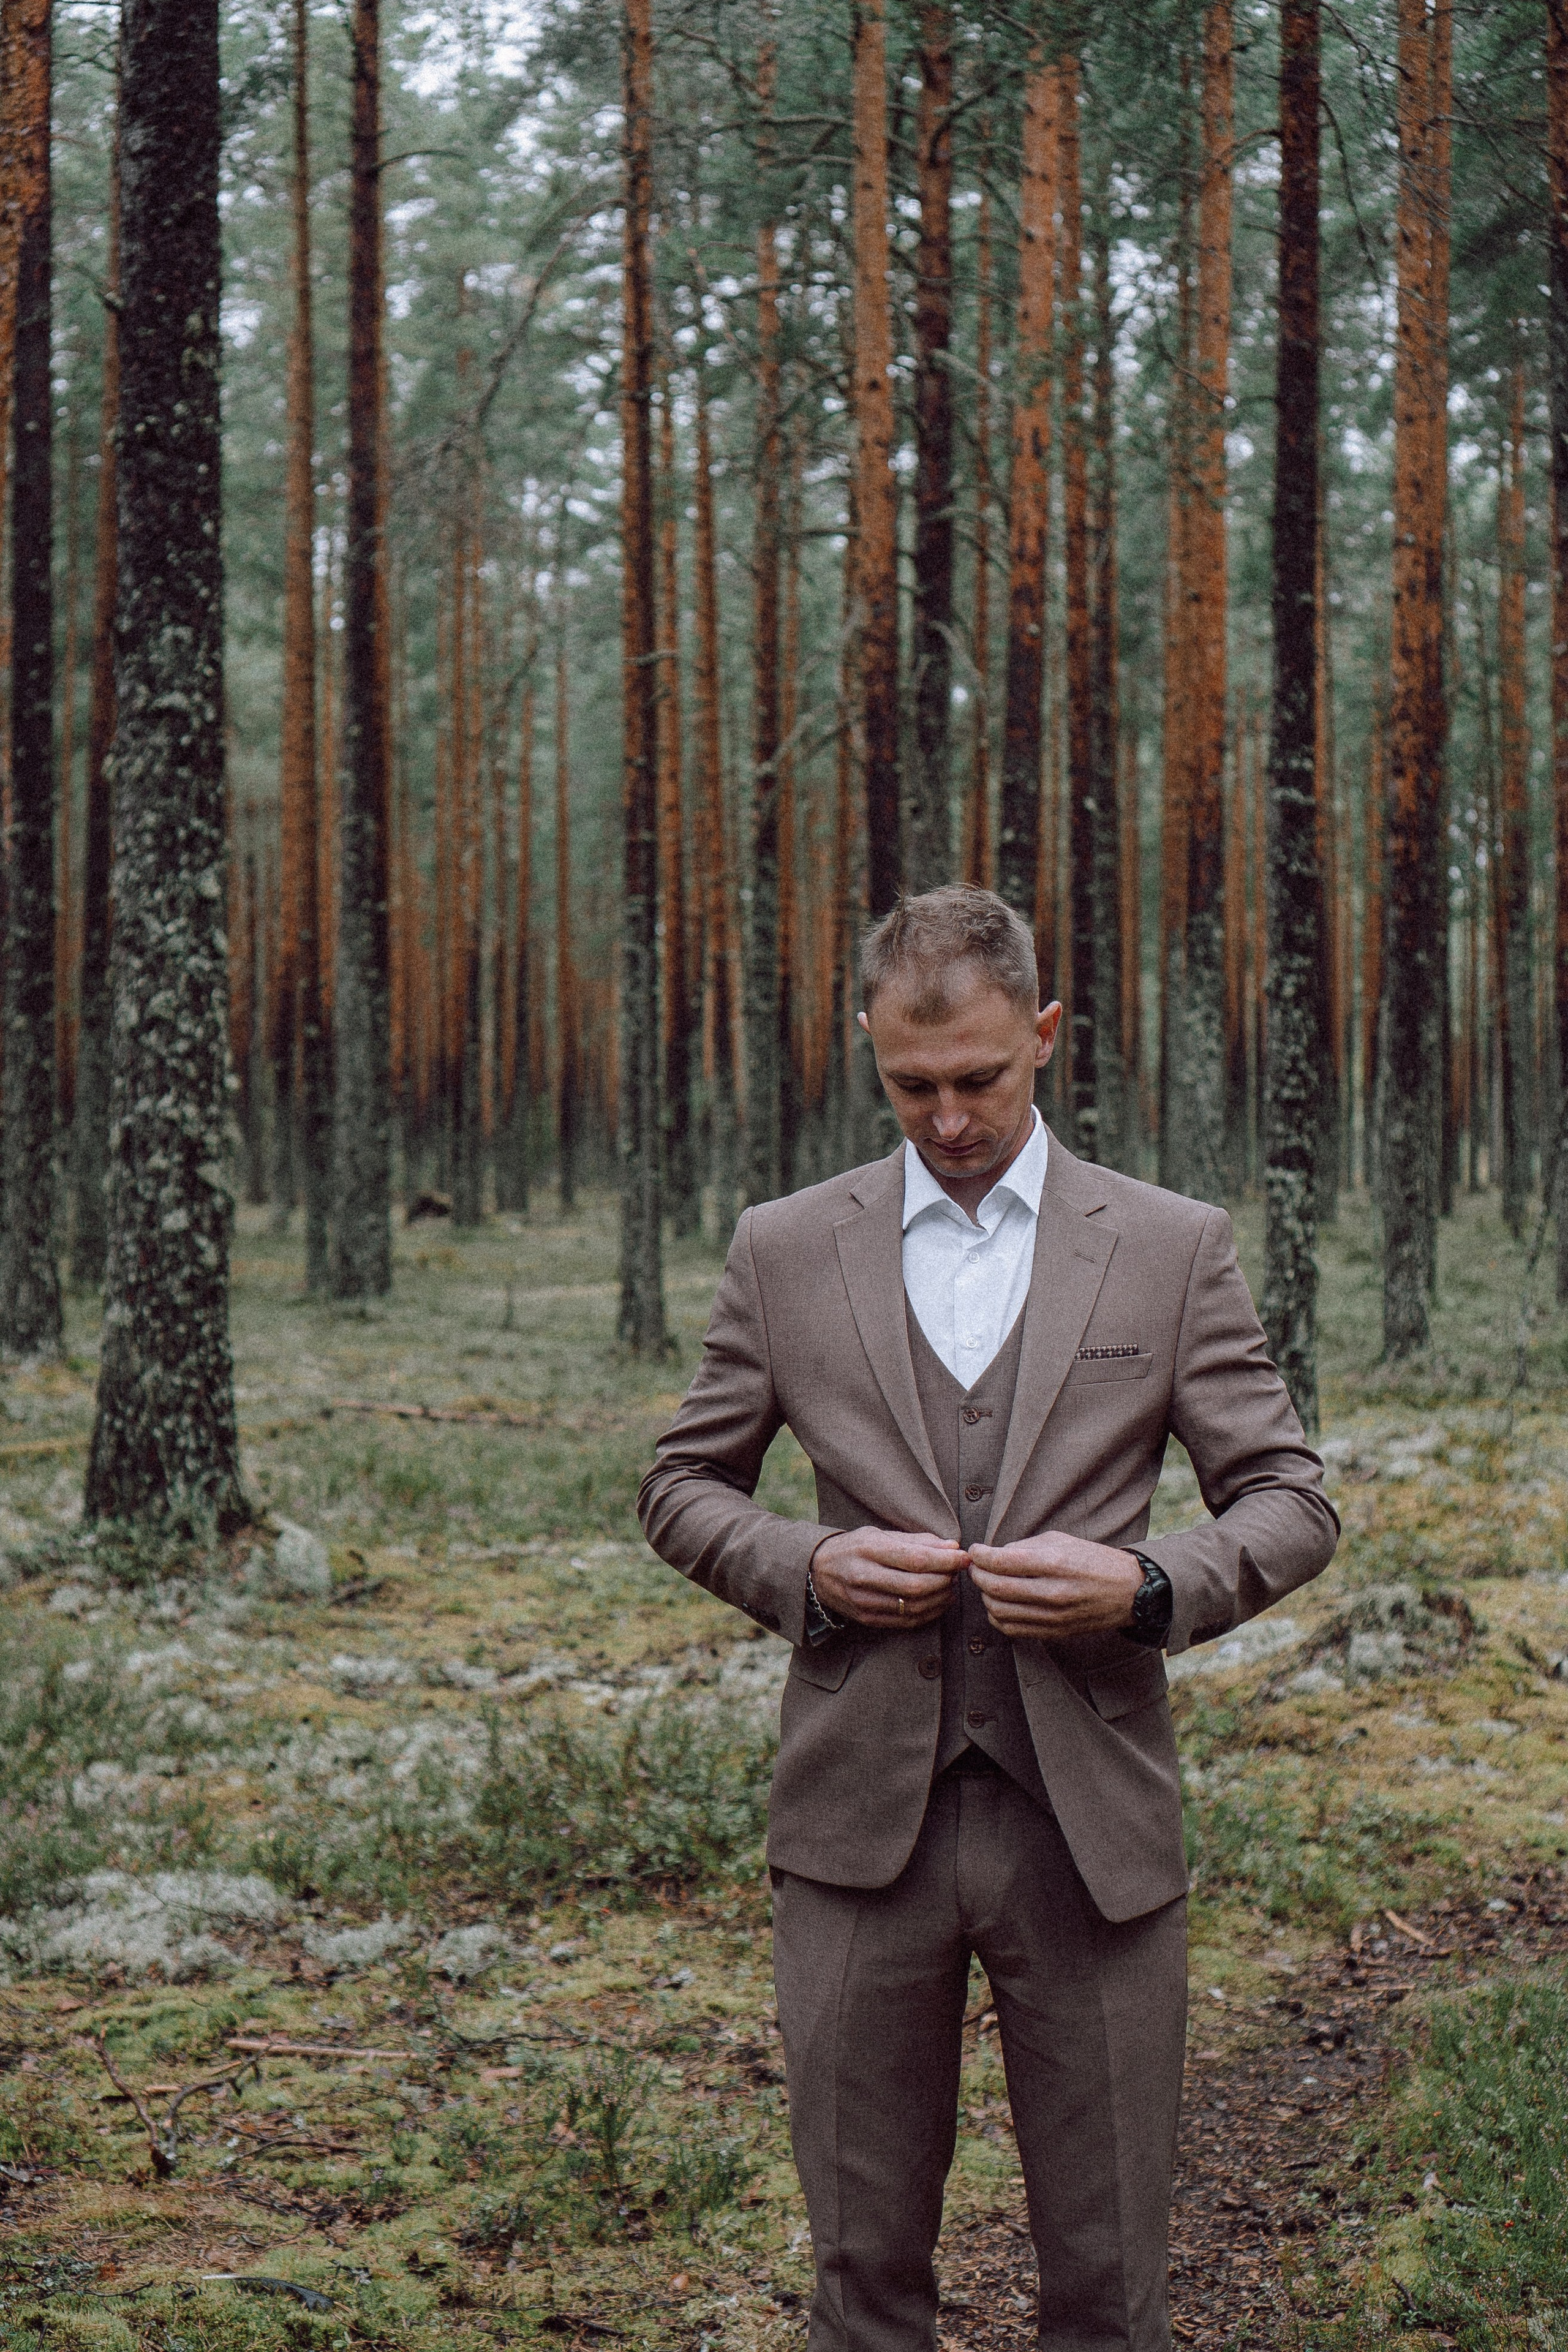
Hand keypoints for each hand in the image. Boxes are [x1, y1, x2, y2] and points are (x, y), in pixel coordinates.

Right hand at [811, 1527, 965, 1630]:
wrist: (817, 1572)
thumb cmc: (854, 1548)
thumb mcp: (880, 1535)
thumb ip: (917, 1541)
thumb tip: (953, 1547)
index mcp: (869, 1550)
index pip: (915, 1559)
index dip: (945, 1561)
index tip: (965, 1557)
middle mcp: (864, 1577)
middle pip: (917, 1585)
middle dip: (945, 1579)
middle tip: (957, 1572)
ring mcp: (864, 1601)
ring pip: (914, 1606)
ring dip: (940, 1597)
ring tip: (950, 1585)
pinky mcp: (867, 1618)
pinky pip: (906, 1621)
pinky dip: (929, 1612)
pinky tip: (939, 1601)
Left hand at [966, 1533, 1141, 1641]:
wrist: (1129, 1592)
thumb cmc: (1094, 1560)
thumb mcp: (1061, 1541)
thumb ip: (1025, 1546)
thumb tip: (995, 1554)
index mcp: (1055, 1563)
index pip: (1002, 1561)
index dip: (980, 1555)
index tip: (974, 1551)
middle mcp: (1053, 1592)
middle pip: (996, 1588)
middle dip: (978, 1575)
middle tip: (976, 1567)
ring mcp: (1053, 1617)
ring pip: (1000, 1611)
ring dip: (985, 1597)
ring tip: (987, 1584)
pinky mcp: (1054, 1633)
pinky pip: (1012, 1629)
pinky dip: (997, 1617)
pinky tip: (999, 1604)